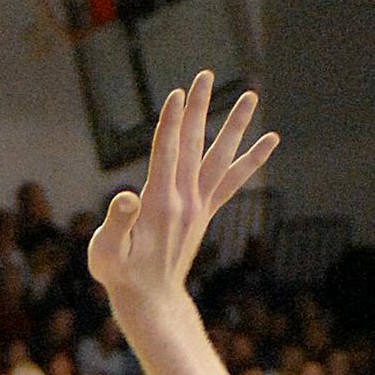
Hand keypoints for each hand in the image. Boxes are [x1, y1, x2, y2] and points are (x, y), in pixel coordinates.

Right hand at [87, 70, 277, 306]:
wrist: (152, 299)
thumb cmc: (119, 274)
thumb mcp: (106, 252)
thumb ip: (116, 223)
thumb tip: (127, 197)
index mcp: (159, 204)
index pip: (166, 153)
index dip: (170, 123)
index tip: (177, 94)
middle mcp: (185, 200)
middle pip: (194, 145)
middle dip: (198, 109)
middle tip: (205, 75)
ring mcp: (198, 205)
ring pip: (220, 156)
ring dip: (234, 124)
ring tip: (251, 95)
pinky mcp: (204, 211)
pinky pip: (232, 179)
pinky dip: (251, 158)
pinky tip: (268, 140)